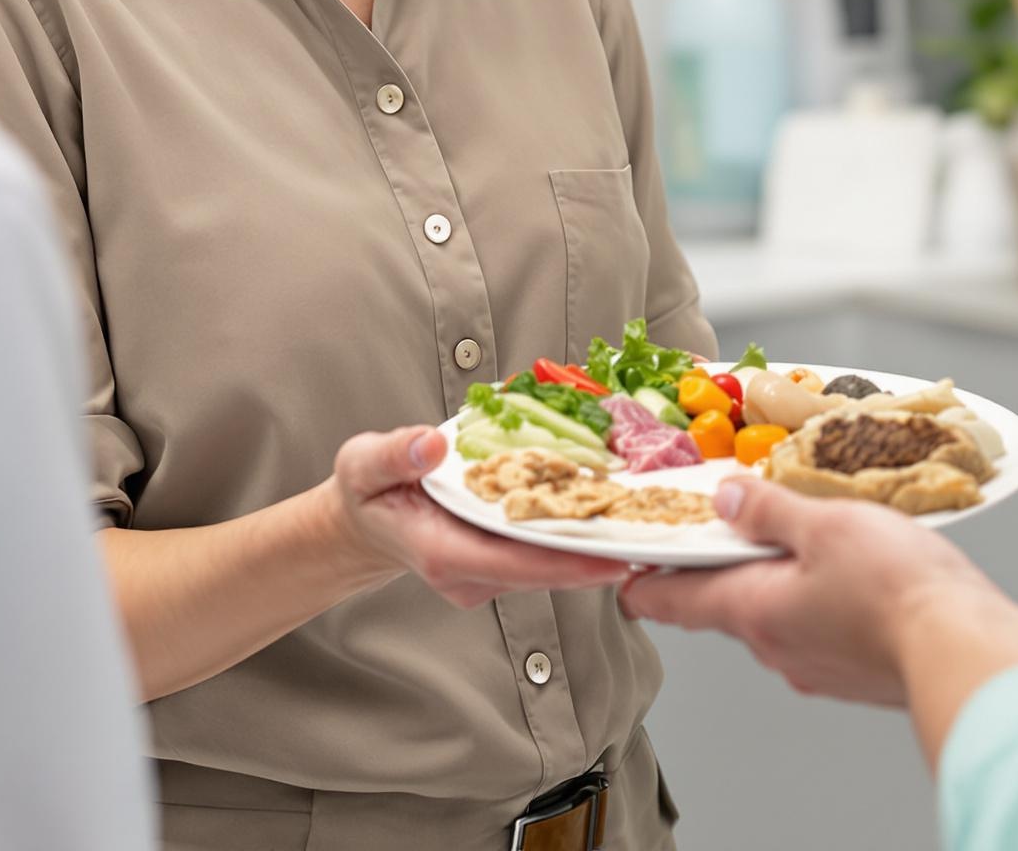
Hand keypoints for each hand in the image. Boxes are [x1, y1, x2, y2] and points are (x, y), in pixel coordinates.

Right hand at [329, 427, 633, 607]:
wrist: (367, 519)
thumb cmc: (367, 492)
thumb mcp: (362, 465)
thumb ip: (392, 455)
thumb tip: (430, 445)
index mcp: (443, 554)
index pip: (515, 564)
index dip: (567, 563)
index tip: (615, 558)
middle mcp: (473, 573)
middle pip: (546, 566)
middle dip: (599, 550)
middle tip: (656, 529)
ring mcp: (490, 572)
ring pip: (552, 558)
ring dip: (595, 536)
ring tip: (649, 511)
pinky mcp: (503, 560)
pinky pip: (546, 546)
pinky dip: (576, 525)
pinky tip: (615, 503)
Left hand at [620, 478, 1017, 712]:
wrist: (962, 651)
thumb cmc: (894, 589)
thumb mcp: (823, 523)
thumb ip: (770, 510)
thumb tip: (726, 498)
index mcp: (752, 609)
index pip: (674, 600)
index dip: (645, 582)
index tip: (626, 573)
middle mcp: (775, 649)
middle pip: (726, 604)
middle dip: (723, 567)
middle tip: (726, 527)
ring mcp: (815, 668)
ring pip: (777, 618)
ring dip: (777, 582)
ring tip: (801, 540)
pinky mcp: (855, 674)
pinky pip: (819, 633)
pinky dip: (819, 603)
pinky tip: (850, 579)